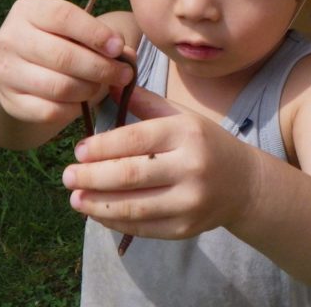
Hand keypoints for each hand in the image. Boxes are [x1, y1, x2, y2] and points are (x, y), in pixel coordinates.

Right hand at [0, 0, 133, 127]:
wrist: (18, 68)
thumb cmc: (57, 42)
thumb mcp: (75, 29)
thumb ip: (103, 37)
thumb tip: (126, 55)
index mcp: (29, 10)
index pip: (64, 16)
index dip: (95, 33)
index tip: (118, 48)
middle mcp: (11, 37)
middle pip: (64, 56)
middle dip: (101, 68)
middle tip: (124, 75)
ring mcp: (7, 71)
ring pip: (59, 87)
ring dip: (90, 90)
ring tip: (101, 86)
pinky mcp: (11, 101)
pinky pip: (51, 111)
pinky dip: (73, 109)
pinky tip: (82, 101)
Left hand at [62, 86, 259, 239]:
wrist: (244, 183)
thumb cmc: (203, 142)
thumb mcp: (179, 115)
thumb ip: (144, 102)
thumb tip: (105, 82)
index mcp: (187, 132)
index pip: (134, 140)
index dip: (101, 147)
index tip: (78, 151)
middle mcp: (192, 166)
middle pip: (130, 174)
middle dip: (91, 177)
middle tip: (67, 176)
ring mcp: (190, 201)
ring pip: (133, 206)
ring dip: (97, 204)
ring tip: (75, 198)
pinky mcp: (186, 228)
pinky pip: (142, 227)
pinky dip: (115, 220)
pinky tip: (97, 212)